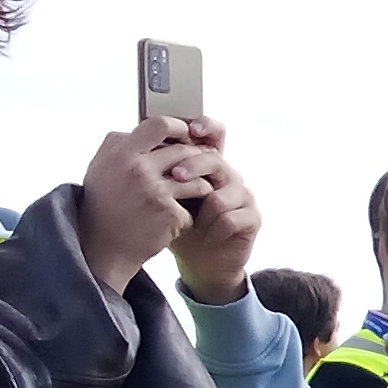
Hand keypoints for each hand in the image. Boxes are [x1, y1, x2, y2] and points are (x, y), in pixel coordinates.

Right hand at [79, 116, 219, 295]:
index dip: (179, 127)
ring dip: (199, 186)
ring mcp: (156, 192)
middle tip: (199, 167)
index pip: (159, 125)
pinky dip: (188, 214)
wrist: (103, 247)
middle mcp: (139, 169)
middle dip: (196, 159)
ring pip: (196, 179)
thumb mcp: (100, 168)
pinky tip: (177, 220)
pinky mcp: (170, 214)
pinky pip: (192, 207)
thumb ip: (119, 145)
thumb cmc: (102, 206)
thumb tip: (140, 129)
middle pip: (183, 151)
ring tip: (193, 194)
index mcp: (122, 153)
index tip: (186, 133)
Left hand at [165, 125, 259, 303]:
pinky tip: (205, 237)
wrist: (200, 261)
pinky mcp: (252, 218)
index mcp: (209, 164)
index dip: (207, 126)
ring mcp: (243, 196)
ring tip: (191, 224)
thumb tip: (134, 145)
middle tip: (175, 176)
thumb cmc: (180, 224)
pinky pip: (231, 218)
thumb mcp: (164, 196)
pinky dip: (214, 230)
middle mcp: (229, 175)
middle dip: (194, 166)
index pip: (214, 133)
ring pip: (223, 194)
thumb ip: (158, 172)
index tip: (191, 128)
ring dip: (202, 211)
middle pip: (215, 159)